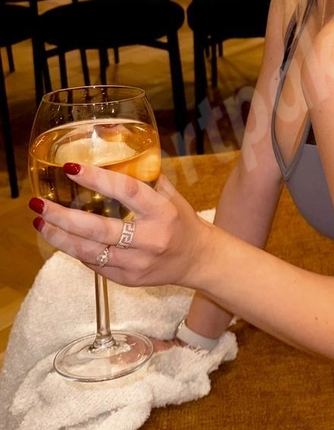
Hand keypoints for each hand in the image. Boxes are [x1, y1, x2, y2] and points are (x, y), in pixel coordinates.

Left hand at [31, 163, 214, 289]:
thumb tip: (114, 149)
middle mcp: (149, 238)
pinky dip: (76, 250)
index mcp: (161, 211)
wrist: (197, 260)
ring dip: (60, 237)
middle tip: (40, 204)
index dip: (97, 179)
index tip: (71, 168)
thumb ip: (145, 177)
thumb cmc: (180, 221)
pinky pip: (95, 264)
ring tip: (40, 222)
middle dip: (63, 216)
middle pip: (99, 228)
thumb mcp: (170, 195)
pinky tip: (62, 238)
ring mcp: (137, 262)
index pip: (126, 191)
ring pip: (90, 251)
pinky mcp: (128, 279)